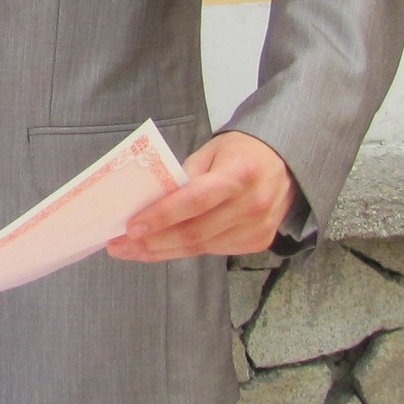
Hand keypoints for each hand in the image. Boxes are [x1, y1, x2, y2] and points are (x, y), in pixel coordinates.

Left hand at [107, 131, 296, 261]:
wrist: (285, 164)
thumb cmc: (240, 153)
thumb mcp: (210, 152)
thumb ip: (183, 177)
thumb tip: (148, 204)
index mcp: (239, 175)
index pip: (195, 201)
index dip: (161, 217)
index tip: (131, 227)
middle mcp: (252, 205)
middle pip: (194, 232)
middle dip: (151, 242)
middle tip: (118, 245)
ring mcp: (256, 228)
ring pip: (200, 248)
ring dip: (161, 251)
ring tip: (131, 250)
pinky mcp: (257, 243)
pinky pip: (212, 250)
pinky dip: (182, 250)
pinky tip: (160, 248)